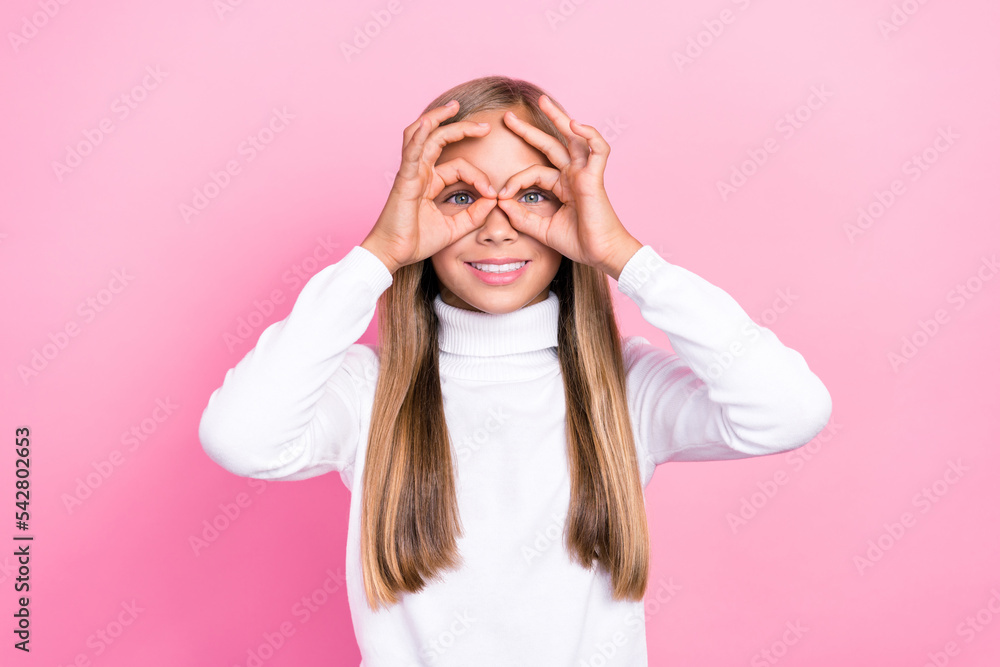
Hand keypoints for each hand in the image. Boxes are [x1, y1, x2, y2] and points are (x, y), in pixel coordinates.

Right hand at [361, 100, 498, 273]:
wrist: (394, 254)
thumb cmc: (417, 241)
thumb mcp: (455, 228)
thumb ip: (474, 214)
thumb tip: (493, 200)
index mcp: (430, 181)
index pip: (460, 167)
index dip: (479, 176)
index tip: (493, 194)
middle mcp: (420, 172)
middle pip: (440, 139)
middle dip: (462, 128)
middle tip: (486, 126)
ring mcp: (411, 173)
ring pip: (423, 136)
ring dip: (437, 119)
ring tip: (454, 107)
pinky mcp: (404, 180)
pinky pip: (411, 153)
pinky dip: (418, 137)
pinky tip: (426, 124)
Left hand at [494, 95, 641, 279]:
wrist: (601, 254)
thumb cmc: (578, 242)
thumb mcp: (542, 229)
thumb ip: (522, 217)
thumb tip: (500, 202)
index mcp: (562, 186)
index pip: (533, 172)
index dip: (515, 181)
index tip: (500, 196)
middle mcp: (573, 176)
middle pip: (551, 144)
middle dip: (529, 130)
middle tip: (507, 116)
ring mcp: (585, 174)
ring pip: (573, 138)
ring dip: (559, 118)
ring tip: (543, 101)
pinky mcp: (596, 177)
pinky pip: (598, 149)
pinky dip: (589, 134)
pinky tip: (575, 125)